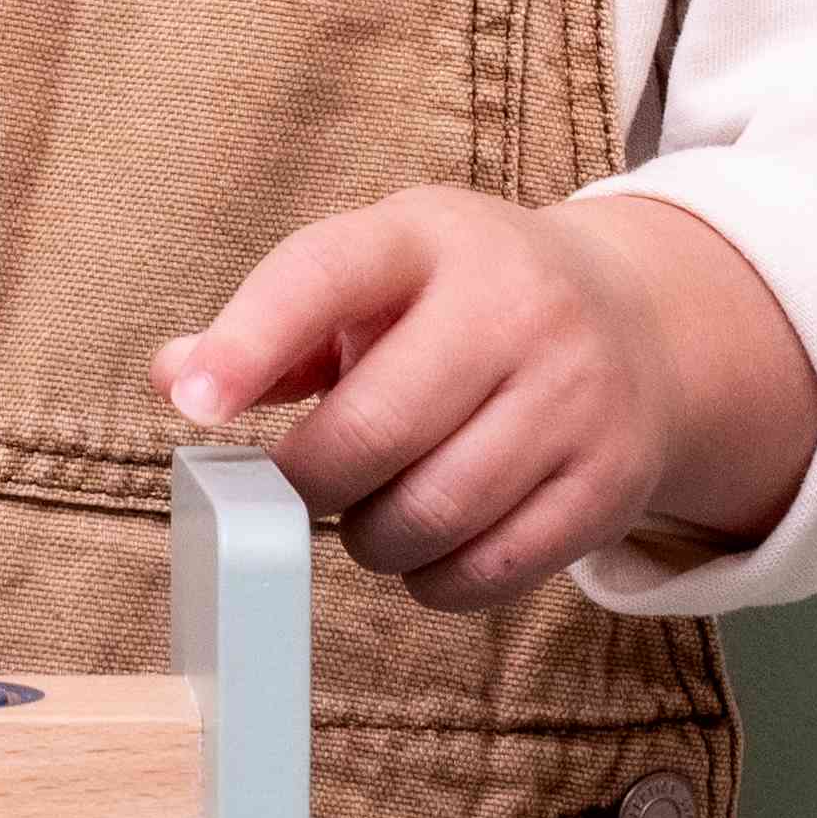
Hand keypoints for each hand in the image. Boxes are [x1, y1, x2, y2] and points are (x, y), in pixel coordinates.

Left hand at [152, 187, 816, 612]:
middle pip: (374, 430)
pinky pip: (492, 569)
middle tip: (305, 487)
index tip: (199, 408)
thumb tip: (177, 378)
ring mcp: (576, 394)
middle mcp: (517, 305)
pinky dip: (437, 581)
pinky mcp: (613, 480)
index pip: (327, 275)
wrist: (639, 324)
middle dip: (313, 482)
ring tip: (373, 513)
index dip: (251, 342)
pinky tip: (433, 547)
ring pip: (431, 515)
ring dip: (372, 540)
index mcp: (431, 237)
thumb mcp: (378, 277)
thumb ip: (275, 330)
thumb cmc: (466, 305)